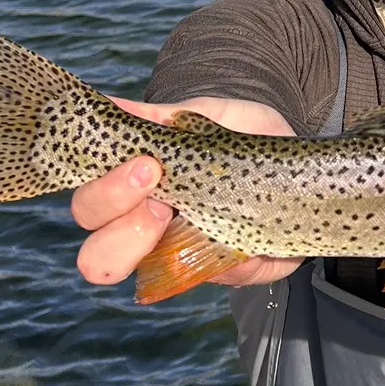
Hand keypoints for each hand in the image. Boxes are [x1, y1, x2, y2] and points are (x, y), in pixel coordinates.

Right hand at [72, 95, 301, 289]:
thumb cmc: (236, 136)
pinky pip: (212, 279)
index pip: (90, 206)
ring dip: (152, 253)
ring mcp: (182, 256)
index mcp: (130, 193)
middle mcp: (145, 232)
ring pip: (142, 278)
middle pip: (96, 255)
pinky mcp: (224, 271)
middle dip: (122, 228)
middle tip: (161, 198)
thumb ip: (160, 118)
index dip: (105, 193)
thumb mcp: (206, 116)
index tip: (145, 165)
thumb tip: (113, 106)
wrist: (294, 162)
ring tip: (181, 219)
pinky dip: (225, 261)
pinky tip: (243, 239)